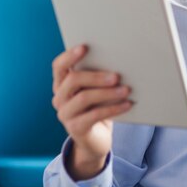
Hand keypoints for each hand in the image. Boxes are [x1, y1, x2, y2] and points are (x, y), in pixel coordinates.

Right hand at [51, 45, 131, 179]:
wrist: (95, 140)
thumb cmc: (98, 107)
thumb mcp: (96, 90)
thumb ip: (98, 77)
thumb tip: (118, 62)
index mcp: (61, 84)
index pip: (59, 66)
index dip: (70, 56)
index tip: (85, 47)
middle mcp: (59, 98)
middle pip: (73, 80)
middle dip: (96, 76)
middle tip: (117, 76)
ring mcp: (65, 114)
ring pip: (84, 98)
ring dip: (107, 93)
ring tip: (126, 90)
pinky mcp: (75, 129)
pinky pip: (94, 115)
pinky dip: (113, 109)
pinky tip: (127, 104)